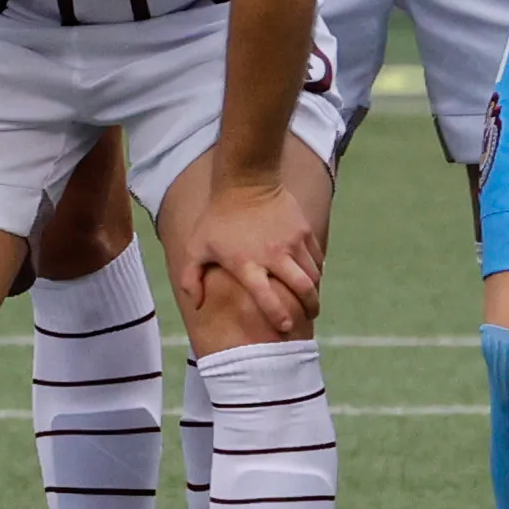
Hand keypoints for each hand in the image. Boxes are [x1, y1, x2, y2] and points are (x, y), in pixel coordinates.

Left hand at [178, 166, 322, 339]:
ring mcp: (292, 242)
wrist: (246, 180)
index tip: (285, 327)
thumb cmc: (218, 218)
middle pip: (302, 288)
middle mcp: (274, 255)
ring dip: (314, 291)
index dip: (278, 315)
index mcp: (247, 263)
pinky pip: (317, 257)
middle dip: (309, 307)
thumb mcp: (196, 246)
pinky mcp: (304, 230)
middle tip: (309, 316)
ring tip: (311, 301)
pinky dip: (317, 270)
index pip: (267, 297)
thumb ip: (191, 278)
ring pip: (313, 275)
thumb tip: (196, 305)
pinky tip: (312, 276)